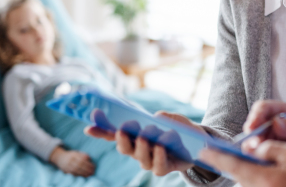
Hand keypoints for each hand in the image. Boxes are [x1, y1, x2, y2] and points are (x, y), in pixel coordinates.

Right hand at [49, 146, 94, 176]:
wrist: (59, 158)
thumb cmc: (70, 155)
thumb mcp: (76, 152)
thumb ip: (82, 155)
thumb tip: (89, 158)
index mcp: (73, 155)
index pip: (82, 159)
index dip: (88, 163)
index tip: (94, 166)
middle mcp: (70, 161)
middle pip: (80, 165)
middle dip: (87, 169)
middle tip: (93, 171)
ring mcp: (67, 166)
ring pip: (77, 170)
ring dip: (84, 173)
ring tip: (90, 174)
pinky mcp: (66, 171)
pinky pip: (73, 174)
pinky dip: (79, 175)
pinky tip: (84, 176)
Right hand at [88, 111, 204, 176]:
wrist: (197, 143)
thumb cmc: (177, 128)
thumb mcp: (169, 118)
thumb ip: (161, 118)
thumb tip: (154, 120)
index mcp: (135, 135)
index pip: (114, 134)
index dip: (101, 132)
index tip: (88, 127)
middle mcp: (138, 150)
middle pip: (124, 148)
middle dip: (122, 139)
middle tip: (124, 128)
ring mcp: (150, 160)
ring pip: (140, 158)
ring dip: (142, 145)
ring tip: (147, 135)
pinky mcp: (163, 168)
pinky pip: (157, 167)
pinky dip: (158, 156)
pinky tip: (160, 147)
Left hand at [200, 140, 285, 186]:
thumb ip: (270, 150)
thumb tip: (251, 150)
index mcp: (267, 180)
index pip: (235, 166)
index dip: (217, 157)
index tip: (203, 151)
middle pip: (242, 178)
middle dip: (233, 166)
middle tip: (220, 154)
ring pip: (252, 184)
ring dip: (247, 173)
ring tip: (244, 160)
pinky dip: (259, 179)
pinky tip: (266, 172)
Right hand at [241, 101, 285, 158]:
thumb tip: (276, 122)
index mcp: (282, 111)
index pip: (263, 107)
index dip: (255, 116)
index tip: (251, 128)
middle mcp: (271, 122)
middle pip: (252, 123)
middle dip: (251, 134)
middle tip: (253, 145)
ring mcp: (267, 136)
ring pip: (251, 138)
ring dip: (251, 146)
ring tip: (257, 154)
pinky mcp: (264, 149)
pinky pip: (254, 150)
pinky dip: (254, 155)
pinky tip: (259, 159)